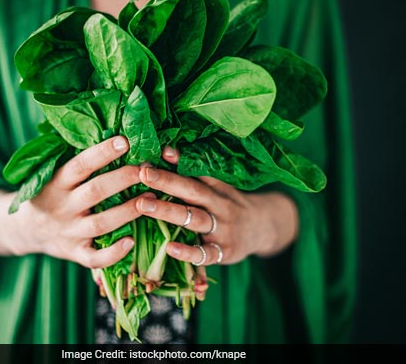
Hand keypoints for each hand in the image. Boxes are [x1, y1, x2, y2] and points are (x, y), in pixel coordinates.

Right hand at [0, 136, 150, 268]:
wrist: (24, 230)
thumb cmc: (50, 194)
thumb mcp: (55, 175)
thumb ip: (80, 163)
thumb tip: (116, 132)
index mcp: (56, 183)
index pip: (80, 165)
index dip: (102, 153)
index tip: (125, 140)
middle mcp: (62, 207)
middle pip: (95, 192)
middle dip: (124, 179)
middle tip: (148, 169)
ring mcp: (68, 232)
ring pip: (101, 223)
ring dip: (128, 211)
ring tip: (153, 199)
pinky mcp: (74, 254)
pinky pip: (95, 258)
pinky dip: (113, 253)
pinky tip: (132, 242)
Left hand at [135, 147, 298, 264]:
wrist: (263, 229)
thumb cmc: (228, 205)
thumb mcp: (216, 187)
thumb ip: (192, 174)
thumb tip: (165, 151)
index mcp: (216, 188)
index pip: (195, 172)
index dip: (176, 162)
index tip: (154, 155)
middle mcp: (220, 205)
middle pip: (192, 191)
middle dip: (166, 181)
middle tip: (142, 174)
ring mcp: (223, 229)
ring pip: (195, 219)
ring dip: (168, 211)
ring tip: (143, 205)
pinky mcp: (224, 253)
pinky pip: (205, 254)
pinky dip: (188, 252)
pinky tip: (169, 248)